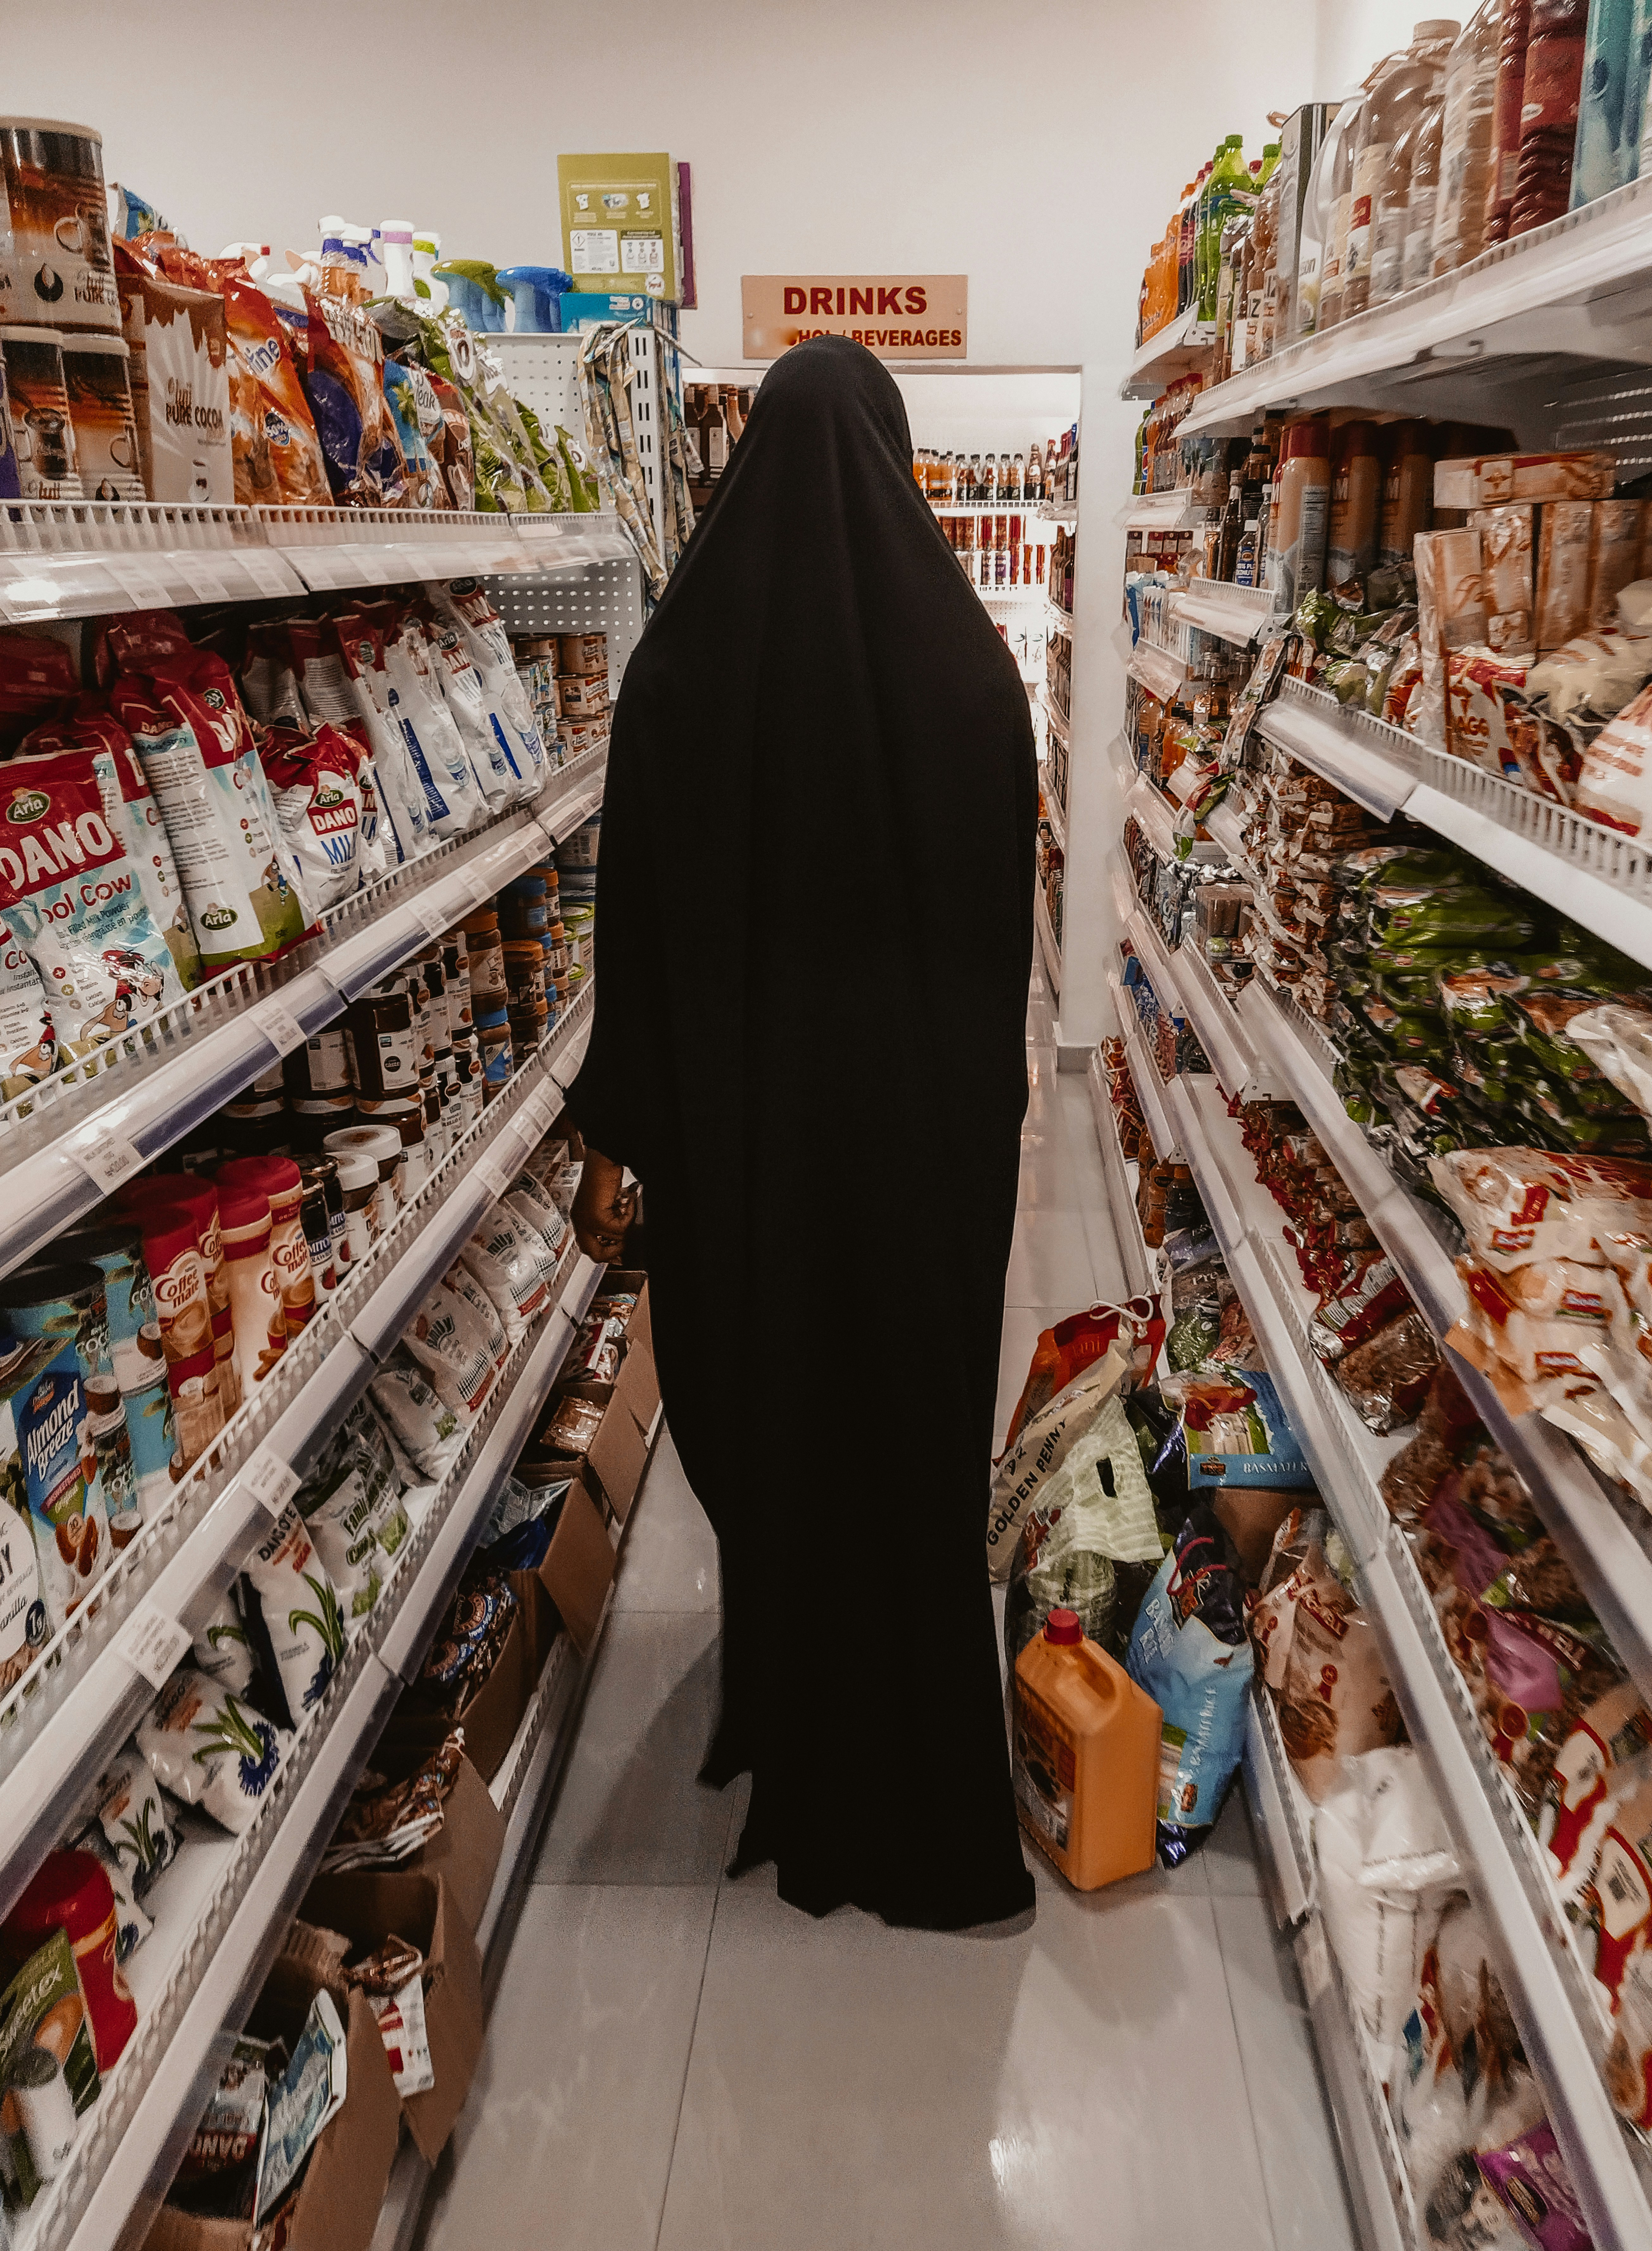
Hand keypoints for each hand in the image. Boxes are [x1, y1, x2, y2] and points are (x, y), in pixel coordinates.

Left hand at [572, 1147, 635, 1263]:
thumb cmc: (604, 1174)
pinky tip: (628, 1201)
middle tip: (625, 1239)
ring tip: (627, 1208)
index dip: (606, 1252)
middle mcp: (580, 1222)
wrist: (602, 1160)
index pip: (589, 1248)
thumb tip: (622, 1241)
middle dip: (614, 1251)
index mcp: (580, 1219)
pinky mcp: (596, 1218)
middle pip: (595, 1254)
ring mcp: (586, 1221)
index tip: (620, 1250)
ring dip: (626, 1226)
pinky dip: (629, 1215)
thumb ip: (609, 1221)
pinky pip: (619, 1229)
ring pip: (613, 1241)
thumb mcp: (606, 1204)